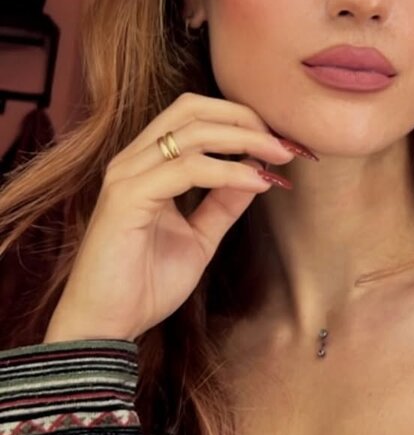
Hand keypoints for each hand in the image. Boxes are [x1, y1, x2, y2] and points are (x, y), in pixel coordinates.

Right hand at [44, 93, 312, 343]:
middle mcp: (132, 161)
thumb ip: (223, 204)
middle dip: (245, 118)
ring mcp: (127, 176)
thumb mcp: (199, 238)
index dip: (240, 118)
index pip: (193, 114)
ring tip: (280, 157)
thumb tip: (258, 173)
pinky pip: (187, 169)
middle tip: (285, 142)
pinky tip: (257, 183)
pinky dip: (228, 172)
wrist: (107, 325)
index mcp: (146, 164)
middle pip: (193, 109)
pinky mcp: (127, 198)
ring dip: (245, 140)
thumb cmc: (144, 285)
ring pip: (192, 132)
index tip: (282, 142)